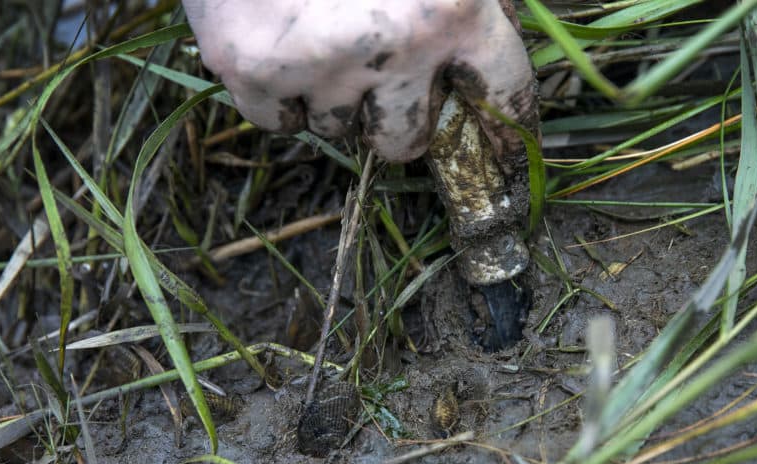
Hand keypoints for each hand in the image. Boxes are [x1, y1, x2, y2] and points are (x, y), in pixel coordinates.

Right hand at [183, 0, 536, 170]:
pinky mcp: (253, 70)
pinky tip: (281, 45)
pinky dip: (279, 95)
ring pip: (338, 130)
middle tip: (376, 76)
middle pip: (405, 141)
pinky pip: (280, 121)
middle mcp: (396, 46)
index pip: (503, 94)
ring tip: (320, 36)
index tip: (503, 155)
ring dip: (333, 98)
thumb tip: (494, 26)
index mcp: (454, 6)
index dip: (503, 132)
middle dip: (394, 118)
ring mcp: (320, 63)